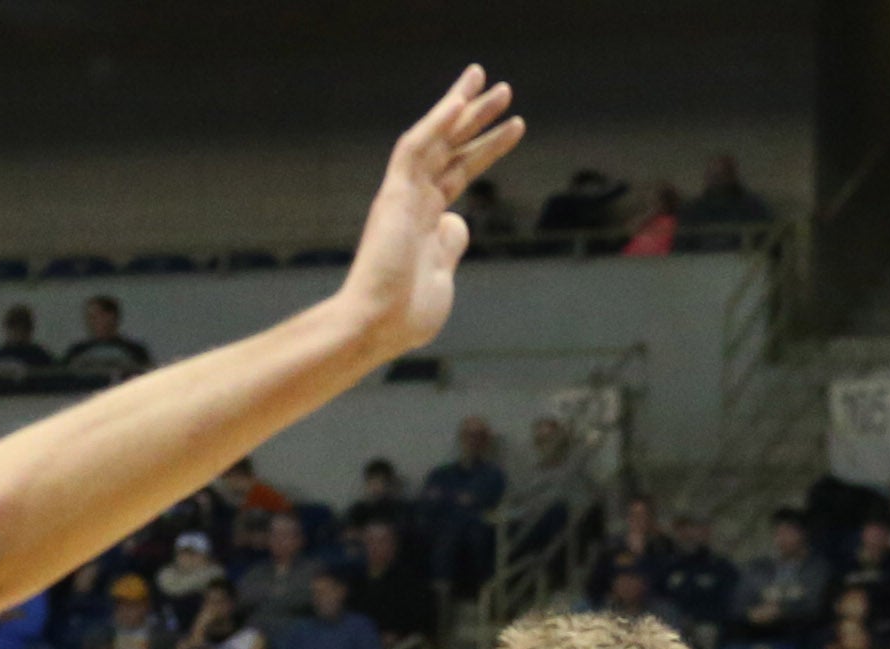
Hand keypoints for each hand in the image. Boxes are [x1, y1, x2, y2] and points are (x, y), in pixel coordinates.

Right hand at [334, 69, 522, 361]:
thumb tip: (457, 221)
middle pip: (451, 148)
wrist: (374, 328)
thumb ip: (449, 247)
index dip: (487, 147)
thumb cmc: (403, 317)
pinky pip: (414, 150)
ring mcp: (403, 196)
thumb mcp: (441, 279)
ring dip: (461, 108)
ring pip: (436, 140)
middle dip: (477, 117)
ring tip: (488, 80)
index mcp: (427, 221)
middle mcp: (414, 201)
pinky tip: (459, 102)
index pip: (460, 171)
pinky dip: (436, 124)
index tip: (515, 126)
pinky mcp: (393, 196)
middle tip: (504, 89)